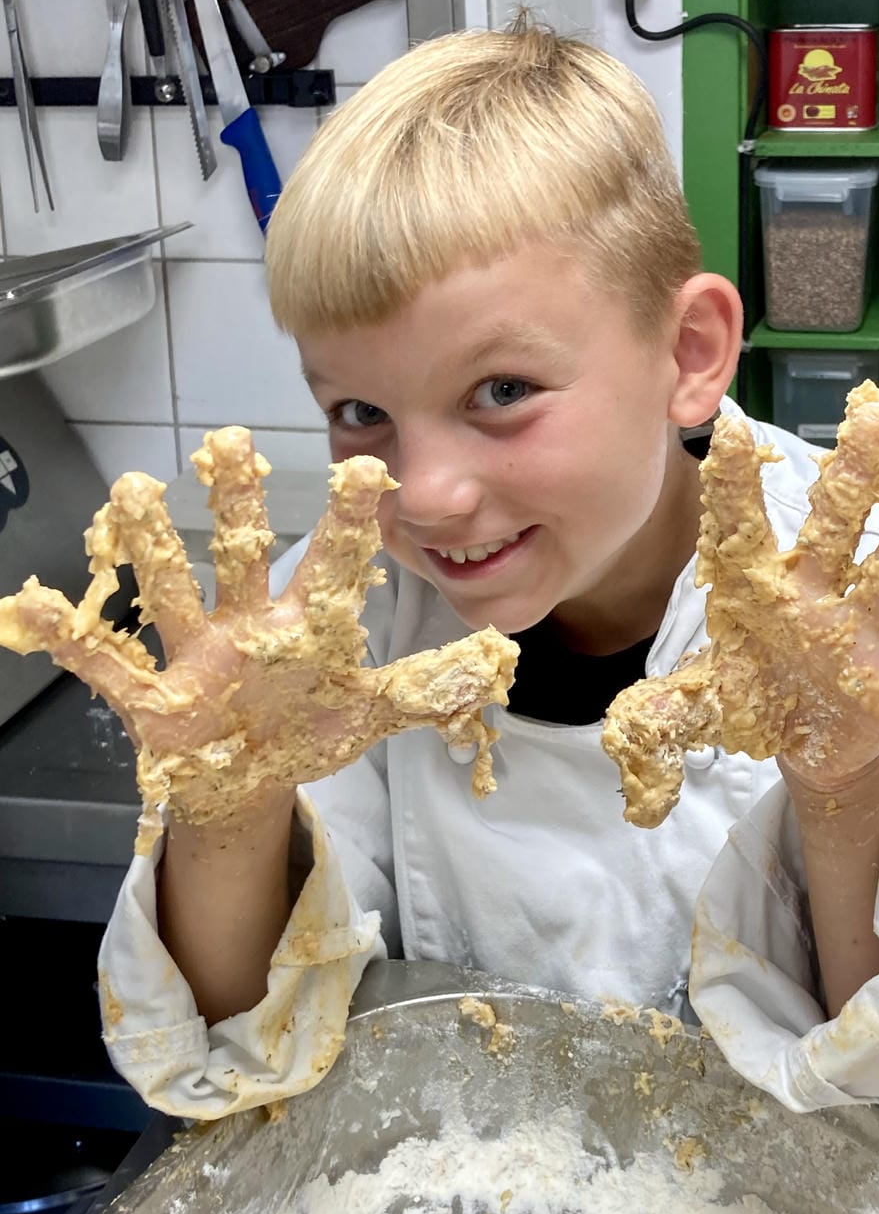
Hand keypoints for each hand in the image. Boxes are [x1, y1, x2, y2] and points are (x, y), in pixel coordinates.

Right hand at [0, 428, 516, 853]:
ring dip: (154, 547)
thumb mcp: (370, 713)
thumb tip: (497, 660)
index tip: (368, 467)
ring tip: (135, 488)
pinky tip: (31, 608)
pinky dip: (69, 642)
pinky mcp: (152, 696)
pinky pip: (107, 665)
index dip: (350, 524)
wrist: (247, 775)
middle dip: (240, 504)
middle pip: (244, 556)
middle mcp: (247, 626)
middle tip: (235, 438)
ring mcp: (196, 655)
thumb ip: (427, 686)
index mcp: (304, 628)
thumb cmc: (306, 729)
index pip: (332, 566)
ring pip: (173, 591)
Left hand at [603, 383, 878, 826]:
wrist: (807, 747)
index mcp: (758, 595)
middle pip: (834, 529)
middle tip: (876, 413)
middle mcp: (814, 600)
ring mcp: (860, 635)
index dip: (733, 488)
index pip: (742, 532)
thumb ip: (669, 711)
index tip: (727, 430)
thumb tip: (623, 730)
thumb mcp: (705, 705)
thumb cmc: (758, 698)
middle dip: (852, 476)